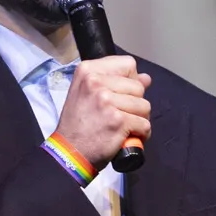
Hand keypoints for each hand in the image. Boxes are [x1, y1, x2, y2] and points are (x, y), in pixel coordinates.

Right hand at [54, 55, 151, 170]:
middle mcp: (95, 82)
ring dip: (139, 120)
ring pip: (145, 106)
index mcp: (88, 71)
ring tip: (123, 127)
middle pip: (138, 87)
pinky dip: (141, 134)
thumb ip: (115, 82)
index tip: (120, 95)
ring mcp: (107, 101)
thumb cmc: (79, 124)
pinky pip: (145, 124)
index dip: (130, 80)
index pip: (127, 64)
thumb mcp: (88, 94)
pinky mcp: (118, 120)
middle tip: (119, 115)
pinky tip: (128, 137)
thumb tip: (146, 78)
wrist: (69, 152)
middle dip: (135, 104)